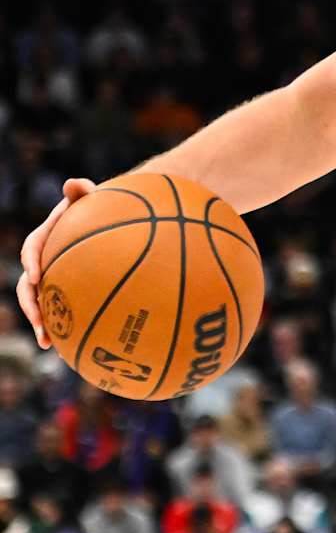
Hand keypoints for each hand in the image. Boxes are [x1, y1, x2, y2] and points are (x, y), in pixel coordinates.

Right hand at [16, 178, 95, 347]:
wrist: (109, 220)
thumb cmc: (101, 206)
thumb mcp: (92, 197)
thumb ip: (83, 191)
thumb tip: (73, 182)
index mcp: (47, 236)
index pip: (33, 248)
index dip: (31, 262)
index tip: (37, 277)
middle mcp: (45, 259)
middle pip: (29, 285)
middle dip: (31, 306)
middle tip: (39, 324)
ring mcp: (54, 276)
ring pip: (42, 303)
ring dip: (42, 324)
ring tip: (49, 345)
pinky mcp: (67, 290)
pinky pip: (62, 310)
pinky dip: (66, 328)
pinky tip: (73, 349)